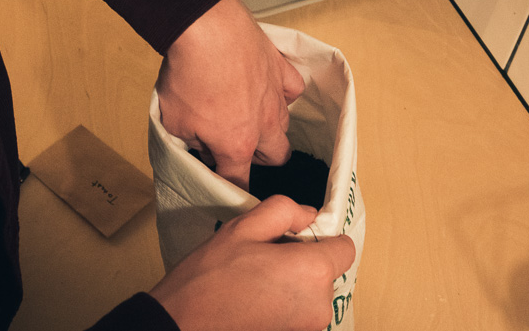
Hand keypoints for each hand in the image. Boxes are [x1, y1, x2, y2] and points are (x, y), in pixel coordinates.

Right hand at [149, 196, 355, 330]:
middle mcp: (320, 304)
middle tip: (266, 255)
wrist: (183, 324)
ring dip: (295, 280)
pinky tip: (256, 296)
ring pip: (314, 290)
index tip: (294, 236)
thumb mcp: (244, 227)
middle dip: (305, 258)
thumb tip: (308, 215)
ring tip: (257, 277)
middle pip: (329, 270)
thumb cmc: (210, 278)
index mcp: (313, 271)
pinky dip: (287, 300)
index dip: (322, 236)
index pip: (345, 247)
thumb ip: (285, 210)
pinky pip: (302, 309)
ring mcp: (309, 327)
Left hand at [156, 0, 304, 189]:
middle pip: (276, 158)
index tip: (227, 185)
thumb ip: (192, 142)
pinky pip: (293, 91)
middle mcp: (264, 126)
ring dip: (270, 128)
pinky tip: (267, 89)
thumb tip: (201, 145)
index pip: (238, 179)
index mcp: (236, 145)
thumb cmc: (188, 75)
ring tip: (250, 115)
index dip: (232, 187)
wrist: (207, 31)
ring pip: (285, 126)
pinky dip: (282, 94)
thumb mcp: (174, 122)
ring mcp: (277, 98)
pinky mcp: (282, 71)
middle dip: (260, 159)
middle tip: (240, 146)